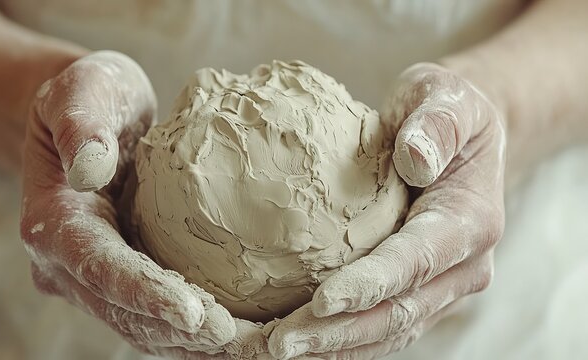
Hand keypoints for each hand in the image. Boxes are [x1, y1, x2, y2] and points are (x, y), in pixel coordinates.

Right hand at [19, 51, 236, 354]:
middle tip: (246, 343)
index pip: (100, 267)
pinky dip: (195, 331)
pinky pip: (156, 314)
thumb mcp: (84, 88)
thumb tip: (88, 168)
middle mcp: (68, 262)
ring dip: (195, 343)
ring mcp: (94, 276)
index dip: (146, 294)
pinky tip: (240, 333)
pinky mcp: (122, 276)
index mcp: (54, 221)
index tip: (198, 314)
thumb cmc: (92, 94)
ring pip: (142, 326)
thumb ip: (81, 123)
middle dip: (184, 334)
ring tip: (254, 347)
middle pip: (125, 313)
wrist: (91, 114)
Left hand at [266, 63, 505, 358]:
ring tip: (273, 352)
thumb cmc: (447, 111)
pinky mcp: (417, 291)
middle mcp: (462, 267)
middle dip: (338, 334)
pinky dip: (339, 340)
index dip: (370, 285)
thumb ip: (436, 125)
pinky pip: (379, 326)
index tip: (322, 302)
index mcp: (470, 221)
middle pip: (397, 314)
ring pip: (387, 332)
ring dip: (332, 347)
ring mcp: (440, 286)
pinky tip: (298, 342)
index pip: (415, 262)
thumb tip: (415, 158)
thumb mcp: (445, 96)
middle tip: (278, 345)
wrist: (463, 136)